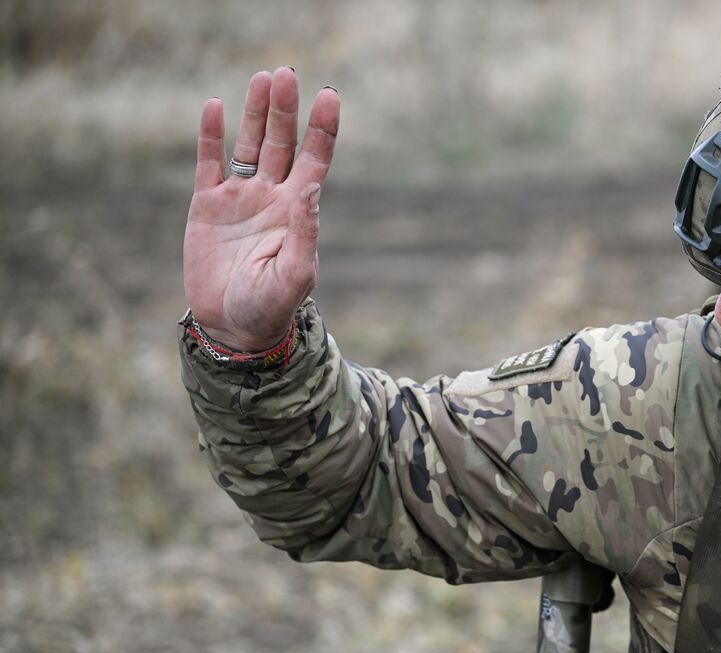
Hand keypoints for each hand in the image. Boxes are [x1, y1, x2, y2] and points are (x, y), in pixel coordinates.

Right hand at [183, 68, 339, 349]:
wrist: (233, 327)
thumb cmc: (271, 306)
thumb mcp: (295, 274)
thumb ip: (304, 233)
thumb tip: (310, 190)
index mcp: (298, 211)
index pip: (315, 160)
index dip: (322, 129)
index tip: (329, 96)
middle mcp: (271, 196)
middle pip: (282, 143)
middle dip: (285, 110)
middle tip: (287, 74)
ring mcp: (239, 197)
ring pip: (250, 144)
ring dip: (256, 113)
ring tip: (263, 78)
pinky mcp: (207, 205)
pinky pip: (210, 162)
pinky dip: (211, 135)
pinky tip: (214, 106)